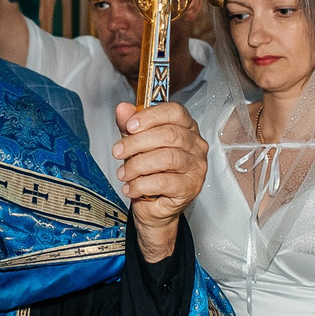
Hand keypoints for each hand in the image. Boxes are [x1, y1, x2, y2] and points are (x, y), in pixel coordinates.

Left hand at [112, 99, 205, 260]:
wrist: (154, 206)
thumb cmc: (150, 171)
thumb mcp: (136, 144)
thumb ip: (130, 126)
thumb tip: (123, 109)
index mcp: (187, 128)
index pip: (175, 112)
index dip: (150, 116)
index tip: (129, 126)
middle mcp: (196, 145)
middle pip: (169, 135)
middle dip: (137, 143)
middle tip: (118, 152)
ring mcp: (196, 167)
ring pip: (166, 158)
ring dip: (137, 165)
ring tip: (123, 173)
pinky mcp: (190, 188)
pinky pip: (163, 182)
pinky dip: (141, 185)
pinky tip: (130, 188)